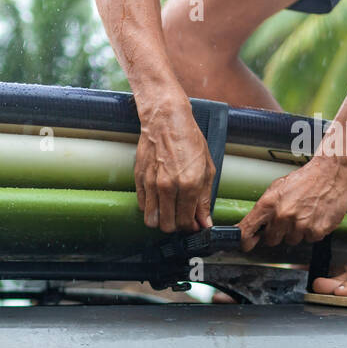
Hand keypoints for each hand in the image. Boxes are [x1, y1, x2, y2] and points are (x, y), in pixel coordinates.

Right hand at [135, 96, 214, 232]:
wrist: (166, 121)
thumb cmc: (189, 140)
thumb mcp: (207, 168)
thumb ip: (204, 199)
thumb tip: (205, 222)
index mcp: (190, 184)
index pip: (187, 222)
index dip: (191, 227)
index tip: (194, 224)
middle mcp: (169, 187)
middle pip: (168, 225)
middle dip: (176, 226)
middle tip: (181, 218)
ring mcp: (151, 184)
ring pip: (152, 220)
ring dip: (161, 220)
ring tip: (169, 211)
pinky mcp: (139, 180)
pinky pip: (142, 206)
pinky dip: (150, 208)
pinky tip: (159, 200)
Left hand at [238, 157, 346, 250]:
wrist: (331, 172)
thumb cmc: (305, 179)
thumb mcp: (277, 188)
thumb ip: (265, 209)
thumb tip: (256, 225)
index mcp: (268, 204)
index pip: (247, 230)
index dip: (246, 241)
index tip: (247, 244)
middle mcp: (283, 216)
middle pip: (271, 240)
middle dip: (277, 233)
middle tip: (287, 220)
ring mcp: (301, 224)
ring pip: (292, 240)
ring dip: (297, 231)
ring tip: (305, 214)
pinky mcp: (318, 230)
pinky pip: (311, 239)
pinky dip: (313, 231)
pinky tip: (316, 216)